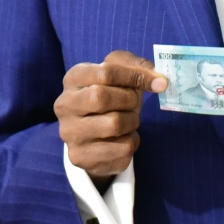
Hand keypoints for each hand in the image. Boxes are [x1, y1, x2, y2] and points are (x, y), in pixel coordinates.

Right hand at [55, 50, 165, 185]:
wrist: (94, 134)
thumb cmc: (111, 96)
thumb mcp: (120, 74)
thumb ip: (137, 67)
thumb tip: (159, 79)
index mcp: (73, 79)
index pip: (106, 72)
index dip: (136, 76)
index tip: (159, 82)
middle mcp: (65, 105)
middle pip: (102, 97)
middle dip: (130, 100)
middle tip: (136, 103)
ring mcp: (70, 133)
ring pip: (113, 124)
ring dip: (132, 121)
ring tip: (130, 120)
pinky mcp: (80, 157)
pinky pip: (121, 148)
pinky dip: (132, 141)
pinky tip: (124, 138)